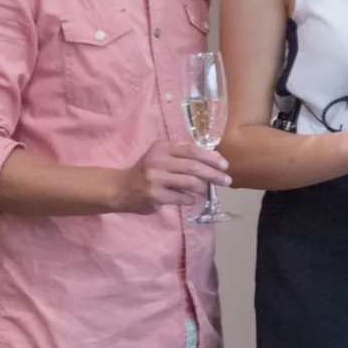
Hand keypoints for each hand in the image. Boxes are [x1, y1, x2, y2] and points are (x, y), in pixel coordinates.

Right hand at [114, 140, 229, 211]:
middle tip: (226, 180)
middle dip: (214, 174)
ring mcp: (155, 179)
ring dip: (203, 187)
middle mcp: (158, 161)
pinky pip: (181, 197)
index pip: (192, 150)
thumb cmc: (147, 171)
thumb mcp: (161, 156)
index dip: (211, 157)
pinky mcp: (154, 195)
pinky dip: (190, 198)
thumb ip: (182, 155)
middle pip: (194, 166)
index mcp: (162, 148)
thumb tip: (213, 160)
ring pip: (190, 182)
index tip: (225, 165)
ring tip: (208, 189)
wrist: (121, 189)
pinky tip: (191, 199)